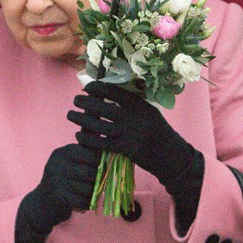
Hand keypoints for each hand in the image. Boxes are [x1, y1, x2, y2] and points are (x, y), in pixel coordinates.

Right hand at [22, 143, 101, 233]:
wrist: (42, 203)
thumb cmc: (63, 180)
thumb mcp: (71, 161)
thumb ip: (85, 147)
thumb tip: (102, 132)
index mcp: (62, 152)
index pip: (89, 153)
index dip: (100, 162)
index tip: (102, 167)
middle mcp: (56, 164)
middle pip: (88, 172)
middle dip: (98, 179)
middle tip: (100, 183)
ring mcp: (55, 180)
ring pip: (87, 188)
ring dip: (93, 193)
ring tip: (92, 193)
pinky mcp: (57, 196)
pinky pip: (82, 200)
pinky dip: (87, 203)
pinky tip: (84, 202)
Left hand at [67, 81, 196, 196]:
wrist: (171, 155)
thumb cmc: (159, 132)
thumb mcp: (149, 112)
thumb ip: (132, 103)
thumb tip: (109, 92)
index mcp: (139, 105)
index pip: (114, 91)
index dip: (97, 88)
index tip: (87, 87)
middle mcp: (134, 117)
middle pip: (103, 107)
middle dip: (85, 102)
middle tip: (75, 100)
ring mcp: (129, 134)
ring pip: (99, 125)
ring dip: (81, 119)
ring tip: (71, 115)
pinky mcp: (125, 149)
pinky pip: (101, 143)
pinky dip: (88, 139)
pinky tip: (79, 135)